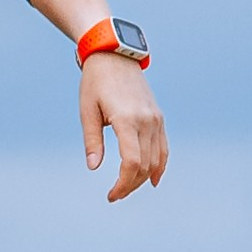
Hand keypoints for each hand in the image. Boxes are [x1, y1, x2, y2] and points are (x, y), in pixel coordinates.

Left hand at [82, 57, 167, 202]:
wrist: (115, 56)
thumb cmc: (96, 83)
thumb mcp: (88, 111)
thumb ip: (93, 141)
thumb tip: (93, 167)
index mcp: (127, 119)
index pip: (131, 162)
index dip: (123, 183)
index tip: (111, 195)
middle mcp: (147, 121)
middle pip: (145, 165)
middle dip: (130, 185)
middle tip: (114, 195)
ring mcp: (156, 119)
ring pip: (157, 160)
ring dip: (143, 179)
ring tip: (126, 188)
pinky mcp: (159, 118)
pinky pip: (164, 148)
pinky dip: (160, 166)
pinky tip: (152, 180)